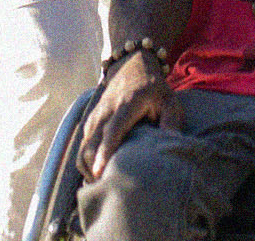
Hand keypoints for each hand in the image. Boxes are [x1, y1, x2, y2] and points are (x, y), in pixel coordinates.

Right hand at [77, 51, 180, 180]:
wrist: (131, 66)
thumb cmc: (154, 89)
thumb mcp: (170, 101)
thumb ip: (172, 122)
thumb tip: (171, 144)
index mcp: (126, 105)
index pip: (112, 130)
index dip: (105, 151)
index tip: (100, 171)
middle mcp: (105, 110)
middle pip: (90, 142)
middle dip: (93, 167)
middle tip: (105, 188)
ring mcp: (95, 116)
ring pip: (83, 146)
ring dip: (88, 167)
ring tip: (102, 185)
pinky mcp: (90, 121)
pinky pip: (82, 145)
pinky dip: (86, 161)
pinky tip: (97, 174)